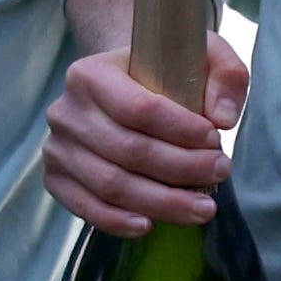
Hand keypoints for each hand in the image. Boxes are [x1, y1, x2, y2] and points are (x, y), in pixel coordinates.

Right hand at [41, 27, 249, 233]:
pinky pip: (86, 208)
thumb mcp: (200, 56)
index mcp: (91, 74)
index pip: (139, 109)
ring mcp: (57, 147)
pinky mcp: (56, 178)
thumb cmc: (160, 74)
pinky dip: (117, 221)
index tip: (215, 140)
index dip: (181, 131)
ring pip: (111, 184)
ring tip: (202, 207)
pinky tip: (149, 224)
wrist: (118, 85)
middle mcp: (66, 111)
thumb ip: (224, 75)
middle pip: (128, 150)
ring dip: (162, 202)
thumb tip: (223, 118)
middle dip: (182, 168)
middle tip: (220, 173)